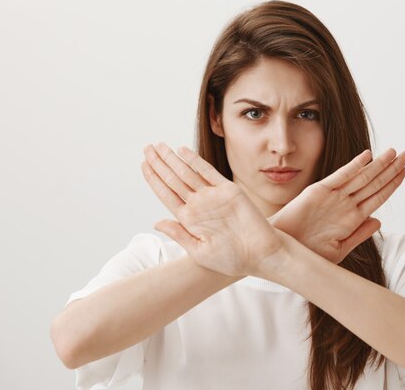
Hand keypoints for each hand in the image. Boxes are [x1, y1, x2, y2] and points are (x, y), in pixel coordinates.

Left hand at [141, 143, 285, 277]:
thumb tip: (156, 222)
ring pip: (187, 173)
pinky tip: (182, 151)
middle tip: (146, 148)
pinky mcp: (228, 190)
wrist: (260, 255)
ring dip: (171, 159)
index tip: (143, 165)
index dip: (153, 179)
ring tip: (157, 146)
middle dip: (158, 164)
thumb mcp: (199, 252)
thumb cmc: (232, 259)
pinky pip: (208, 172)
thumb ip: (179, 235)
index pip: (166, 194)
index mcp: (189, 219)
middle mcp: (198, 205)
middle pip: (173, 180)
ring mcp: (212, 196)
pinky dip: (195, 161)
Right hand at [269, 148, 404, 263]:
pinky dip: (353, 166)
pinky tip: (367, 155)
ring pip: (362, 177)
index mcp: (352, 217)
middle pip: (373, 183)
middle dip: (391, 169)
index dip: (392, 183)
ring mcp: (333, 196)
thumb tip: (379, 221)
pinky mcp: (318, 191)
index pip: (377, 196)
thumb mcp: (339, 249)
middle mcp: (345, 204)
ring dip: (379, 164)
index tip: (404, 172)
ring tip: (395, 152)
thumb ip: (359, 235)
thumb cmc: (308, 253)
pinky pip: (340, 177)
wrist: (282, 251)